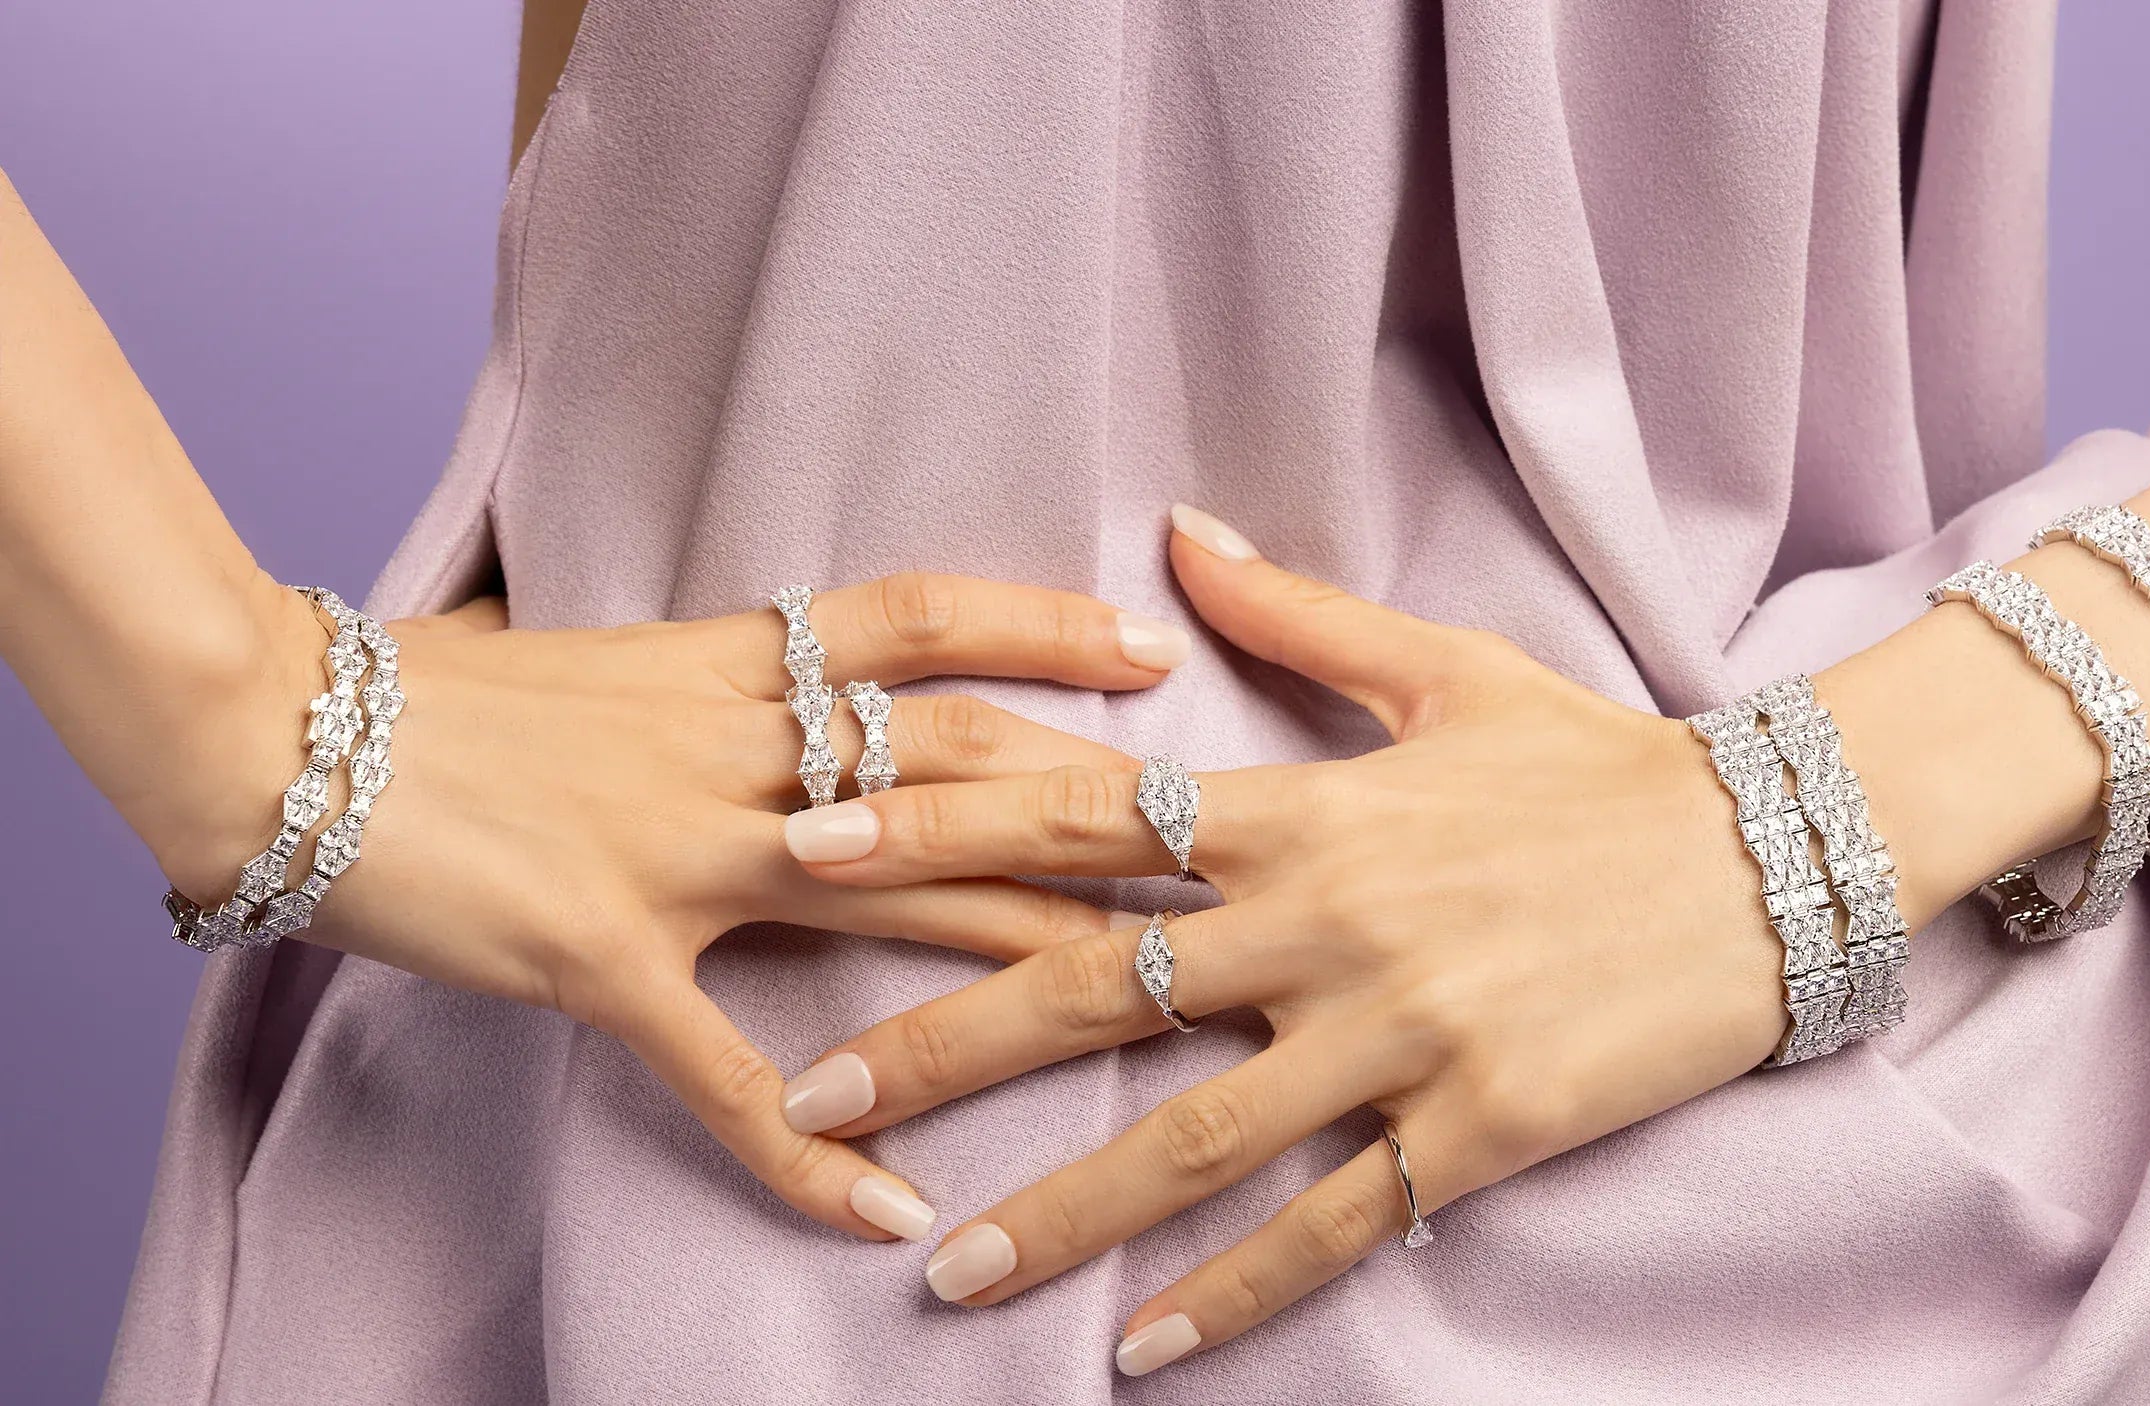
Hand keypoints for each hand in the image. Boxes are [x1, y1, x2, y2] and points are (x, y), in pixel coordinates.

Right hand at [150, 571, 1187, 1241]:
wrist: (280, 732)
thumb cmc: (426, 691)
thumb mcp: (580, 646)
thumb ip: (685, 662)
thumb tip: (754, 660)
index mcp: (723, 663)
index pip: (917, 624)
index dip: (1043, 627)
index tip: (1155, 650)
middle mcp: (729, 747)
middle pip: (956, 766)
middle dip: (1099, 807)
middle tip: (1231, 843)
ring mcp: (676, 852)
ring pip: (894, 897)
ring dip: (1029, 958)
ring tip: (1155, 1002)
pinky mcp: (603, 956)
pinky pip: (728, 1070)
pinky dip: (806, 1144)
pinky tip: (886, 1210)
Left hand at [775, 508, 1826, 1372]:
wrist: (1778, 853)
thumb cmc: (1597, 760)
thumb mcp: (1447, 671)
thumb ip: (1292, 618)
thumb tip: (1177, 533)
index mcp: (1308, 809)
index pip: (1082, 816)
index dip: (932, 827)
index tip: (804, 846)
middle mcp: (1331, 925)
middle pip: (1098, 988)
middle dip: (941, 1044)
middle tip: (810, 1096)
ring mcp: (1404, 1036)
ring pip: (1195, 1137)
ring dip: (1059, 1212)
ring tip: (941, 1272)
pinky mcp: (1479, 1128)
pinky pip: (1336, 1224)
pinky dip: (1235, 1291)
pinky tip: (1142, 1350)